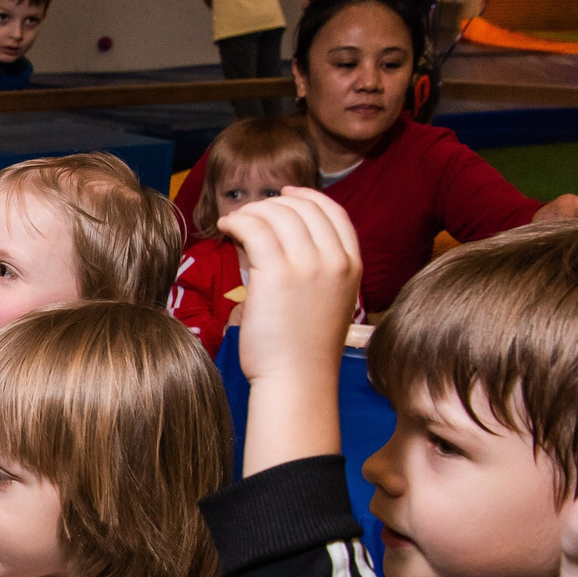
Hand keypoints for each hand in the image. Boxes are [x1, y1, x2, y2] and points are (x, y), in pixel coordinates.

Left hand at [221, 190, 360, 389]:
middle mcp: (335, 261)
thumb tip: (266, 236)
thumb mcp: (324, 300)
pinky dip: (236, 221)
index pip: (333, 213)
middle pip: (302, 208)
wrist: (298, 380)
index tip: (284, 196)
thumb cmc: (302, 349)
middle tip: (248, 215)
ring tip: (233, 223)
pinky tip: (225, 228)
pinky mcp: (277, 274)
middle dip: (271, 205)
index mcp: (352, 266)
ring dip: (250, 212)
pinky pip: (254, 228)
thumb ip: (310, 268)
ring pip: (276, 214)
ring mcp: (309, 265)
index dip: (307, 197)